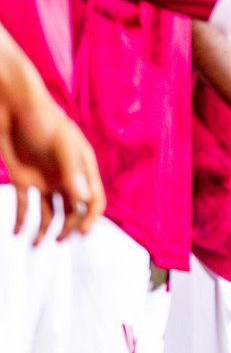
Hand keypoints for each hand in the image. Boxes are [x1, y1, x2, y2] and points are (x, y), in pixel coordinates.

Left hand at [0, 91, 103, 241]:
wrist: (13, 107)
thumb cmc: (42, 120)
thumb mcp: (61, 144)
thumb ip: (72, 171)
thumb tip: (83, 200)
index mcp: (82, 167)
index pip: (94, 197)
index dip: (90, 216)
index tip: (81, 232)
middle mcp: (66, 176)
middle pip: (73, 209)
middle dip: (68, 227)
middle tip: (60, 241)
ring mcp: (45, 179)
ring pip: (49, 212)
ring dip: (45, 229)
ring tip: (36, 244)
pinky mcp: (24, 181)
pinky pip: (25, 206)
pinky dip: (21, 221)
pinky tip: (17, 233)